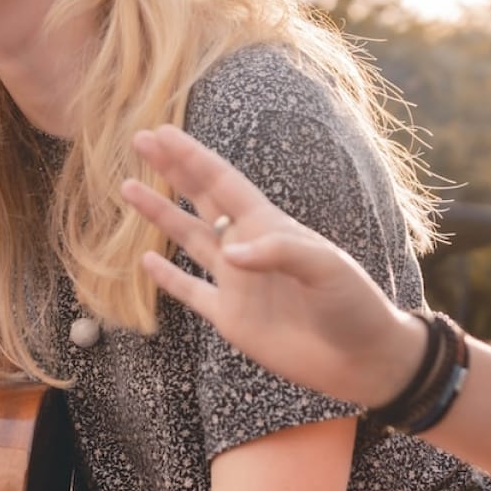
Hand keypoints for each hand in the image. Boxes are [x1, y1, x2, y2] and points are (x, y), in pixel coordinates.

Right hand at [122, 125, 424, 407]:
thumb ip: (280, 252)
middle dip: (171, 170)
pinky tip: (147, 260)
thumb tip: (230, 252)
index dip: (193, 157)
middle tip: (139, 141)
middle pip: (200, 200)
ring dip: (161, 215)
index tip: (164, 132)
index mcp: (269, 226)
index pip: (223, 183)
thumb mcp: (326, 268)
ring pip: (189, 240)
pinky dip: (168, 279)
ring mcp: (236, 283)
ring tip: (128, 189)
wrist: (361, 359)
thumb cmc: (353, 305)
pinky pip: (192, 292)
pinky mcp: (231, 318)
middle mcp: (247, 248)